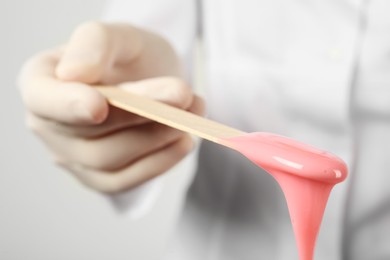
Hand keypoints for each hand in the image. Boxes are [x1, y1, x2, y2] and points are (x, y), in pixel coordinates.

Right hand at [19, 21, 203, 193]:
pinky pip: (126, 181)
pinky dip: (160, 162)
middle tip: (182, 95)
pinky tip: (185, 141)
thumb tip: (75, 74)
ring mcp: (73, 156)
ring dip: (158, 136)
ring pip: (110, 160)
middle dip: (141, 114)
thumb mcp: (119, 36)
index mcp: (41, 82)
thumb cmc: (128, 57)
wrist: (148, 80)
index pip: (45, 99)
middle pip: (89, 132)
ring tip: (194, 112)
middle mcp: (49, 125)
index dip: (69, 105)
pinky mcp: (100, 177)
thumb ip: (95, 43)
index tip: (99, 106)